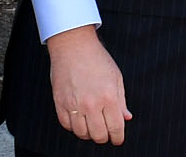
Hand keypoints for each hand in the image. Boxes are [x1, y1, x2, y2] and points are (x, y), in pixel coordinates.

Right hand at [45, 25, 129, 143]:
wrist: (74, 46)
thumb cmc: (97, 59)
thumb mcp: (116, 77)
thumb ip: (122, 101)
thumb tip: (126, 118)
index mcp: (109, 97)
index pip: (115, 127)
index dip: (118, 137)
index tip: (118, 139)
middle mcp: (91, 104)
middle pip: (98, 135)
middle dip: (104, 137)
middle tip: (106, 133)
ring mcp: (73, 105)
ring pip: (82, 133)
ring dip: (89, 133)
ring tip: (93, 126)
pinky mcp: (59, 104)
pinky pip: (67, 126)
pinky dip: (74, 127)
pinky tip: (80, 120)